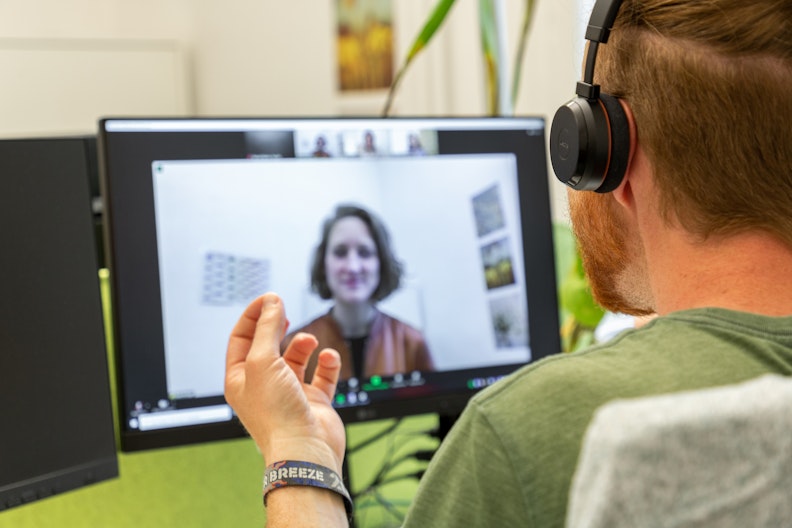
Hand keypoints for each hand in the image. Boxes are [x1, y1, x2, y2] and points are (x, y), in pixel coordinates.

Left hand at [225, 293, 345, 472]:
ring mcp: (289, 394)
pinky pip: (322, 375)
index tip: (270, 298)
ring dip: (304, 345)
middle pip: (268, 345)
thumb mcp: (262, 361)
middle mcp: (263, 386)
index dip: (254, 315)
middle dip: (277, 327)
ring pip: (296, 358)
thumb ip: (267, 328)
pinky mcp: (314, 402)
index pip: (242, 338)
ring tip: (310, 342)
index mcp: (240, 379)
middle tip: (286, 312)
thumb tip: (271, 302)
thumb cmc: (276, 414)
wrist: (304, 451)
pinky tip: (327, 358)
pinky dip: (327, 363)